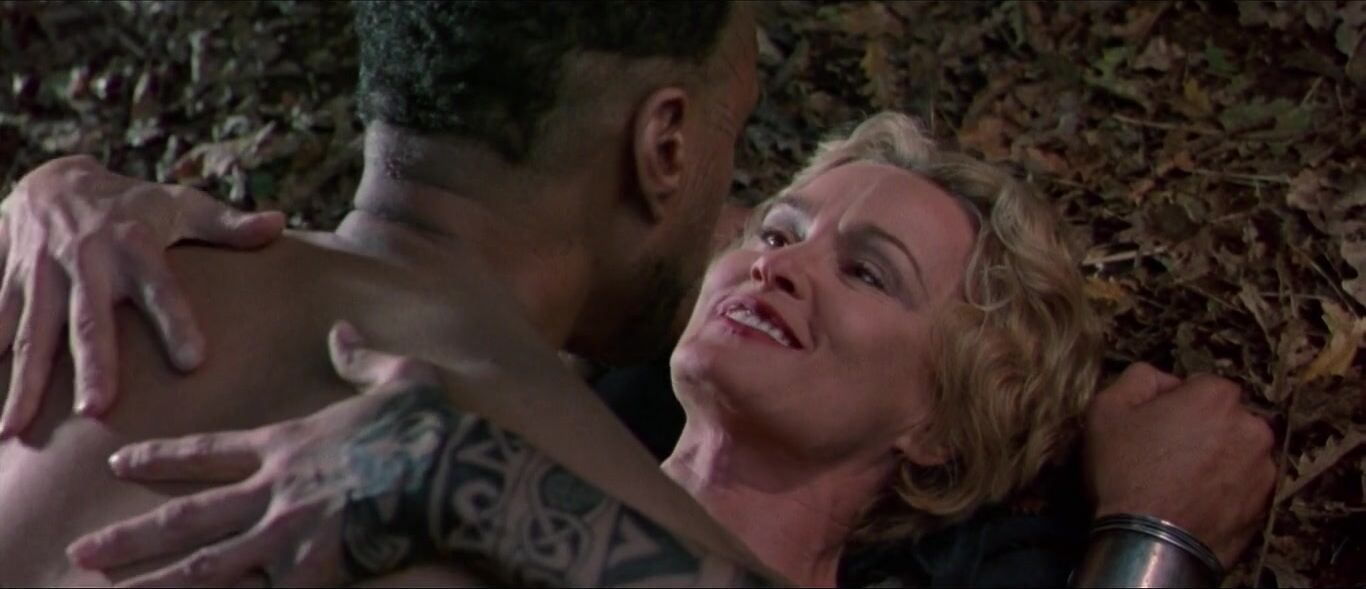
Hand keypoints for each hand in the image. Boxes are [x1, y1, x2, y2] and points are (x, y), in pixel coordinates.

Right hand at [0, 155, 284, 436]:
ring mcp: (40, 275)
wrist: (49, 179)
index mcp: (134, 245)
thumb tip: (280, 225)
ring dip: (24, 382)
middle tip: (97, 410)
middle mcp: (85, 261)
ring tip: (16, 430)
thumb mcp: (180, 205)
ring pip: (31, 333)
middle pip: (89, 318)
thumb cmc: (130, 204)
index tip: (194, 363)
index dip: (177, 322)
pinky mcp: (8, 284)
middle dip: (92, 364)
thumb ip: (228, 225)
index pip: (162, 287)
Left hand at [66, 321, 453, 586]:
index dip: (163, 456)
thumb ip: (362, 358)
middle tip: (85, 551)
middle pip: (189, 515)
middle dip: (131, 535)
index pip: (209, 450)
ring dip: (157, 581)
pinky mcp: (311, 569)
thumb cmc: (426, 425)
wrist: (446, 472)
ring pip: (208, 564)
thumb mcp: (399, 376)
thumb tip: (343, 332)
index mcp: (288, 444)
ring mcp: (288, 533)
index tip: (122, 460)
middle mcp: (275, 490)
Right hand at [1083, 363, 1276, 566]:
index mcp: (1217, 396)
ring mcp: (1264, 468)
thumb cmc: (1126, 471)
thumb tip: (1161, 378)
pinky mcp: (1265, 505)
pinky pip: (1244, 485)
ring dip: (1218, 459)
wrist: (1151, 542)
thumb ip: (1136, 378)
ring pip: (1238, 452)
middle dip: (1203, 429)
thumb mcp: (1106, 409)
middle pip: (1225, 418)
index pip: (1199, 385)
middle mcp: (1251, 426)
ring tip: (1185, 482)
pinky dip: (1227, 489)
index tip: (1154, 425)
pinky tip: (1198, 501)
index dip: (1174, 403)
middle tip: (1169, 454)